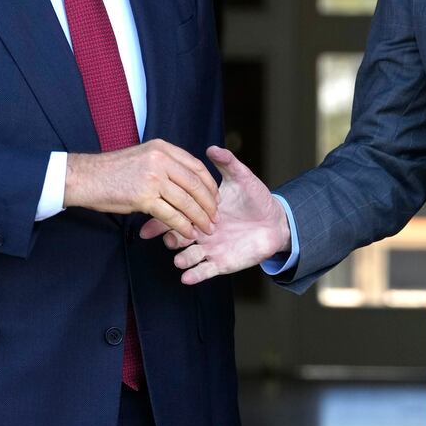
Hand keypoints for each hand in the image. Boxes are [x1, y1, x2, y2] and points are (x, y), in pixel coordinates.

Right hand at [64, 140, 218, 240]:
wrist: (85, 177)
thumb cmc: (111, 171)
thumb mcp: (142, 156)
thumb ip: (164, 163)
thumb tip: (186, 179)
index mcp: (162, 148)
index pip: (197, 166)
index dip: (209, 185)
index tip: (215, 199)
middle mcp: (160, 159)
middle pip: (195, 184)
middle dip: (209, 204)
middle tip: (216, 218)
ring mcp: (153, 177)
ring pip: (186, 201)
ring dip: (200, 218)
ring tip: (207, 229)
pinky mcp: (144, 197)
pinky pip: (171, 214)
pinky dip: (183, 226)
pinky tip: (189, 233)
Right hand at [141, 146, 290, 284]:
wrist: (275, 221)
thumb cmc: (256, 198)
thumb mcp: (241, 178)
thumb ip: (227, 163)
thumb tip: (212, 148)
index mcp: (201, 210)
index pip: (177, 212)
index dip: (163, 215)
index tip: (151, 216)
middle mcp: (201, 230)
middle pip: (177, 236)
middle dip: (170, 239)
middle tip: (169, 239)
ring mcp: (210, 248)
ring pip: (188, 256)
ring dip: (182, 258)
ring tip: (178, 260)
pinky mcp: (222, 263)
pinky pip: (205, 271)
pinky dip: (194, 275)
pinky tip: (186, 277)